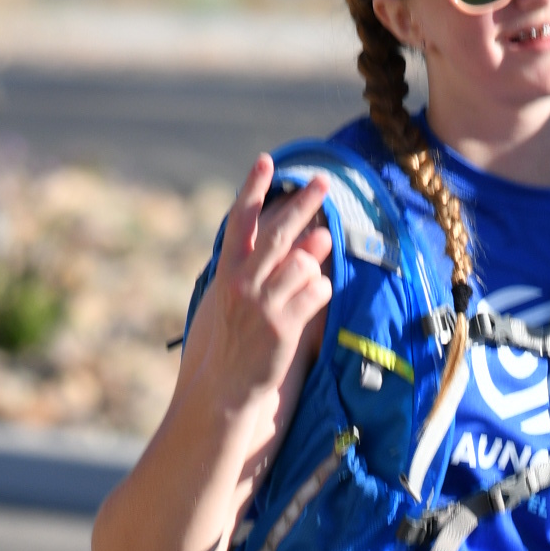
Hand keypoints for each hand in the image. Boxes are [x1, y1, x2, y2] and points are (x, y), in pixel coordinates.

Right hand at [187, 154, 334, 418]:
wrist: (224, 389)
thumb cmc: (231, 343)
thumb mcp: (239, 301)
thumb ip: (271, 269)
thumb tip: (314, 239)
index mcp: (227, 274)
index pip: (241, 222)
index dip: (253, 189)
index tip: (266, 161)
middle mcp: (243, 285)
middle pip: (279, 234)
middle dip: (304, 204)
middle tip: (324, 182)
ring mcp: (263, 305)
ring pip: (303, 263)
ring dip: (316, 257)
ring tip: (322, 247)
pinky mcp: (284, 326)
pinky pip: (316, 293)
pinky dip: (322, 291)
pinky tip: (316, 298)